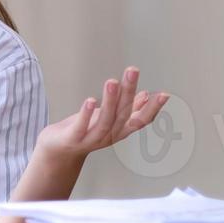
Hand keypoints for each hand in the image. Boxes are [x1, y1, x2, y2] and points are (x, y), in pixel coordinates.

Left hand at [37, 66, 169, 165]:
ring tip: (112, 82)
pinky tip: (90, 100)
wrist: (59, 152)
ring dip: (109, 101)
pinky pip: (82, 126)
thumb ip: (128, 108)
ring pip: (105, 120)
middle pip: (123, 114)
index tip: (164, 95)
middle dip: (129, 92)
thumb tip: (146, 95)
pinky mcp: (74, 138)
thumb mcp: (109, 118)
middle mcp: (109, 135)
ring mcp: (92, 138)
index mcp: (120, 130)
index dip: (153, 109)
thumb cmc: (85, 131)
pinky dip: (86, 114)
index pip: (141, 120)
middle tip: (133, 71)